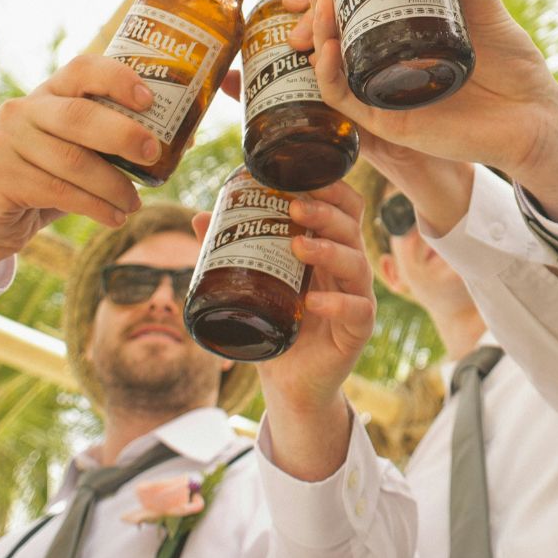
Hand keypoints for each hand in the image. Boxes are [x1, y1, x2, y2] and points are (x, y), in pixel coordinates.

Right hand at [0, 55, 157, 278]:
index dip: (118, 79)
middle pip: (79, 115)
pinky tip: (114, 217)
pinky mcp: (0, 177)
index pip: (83, 69)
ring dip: (113, 186)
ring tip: (134, 203)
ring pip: (73, 161)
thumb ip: (118, 142)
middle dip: (122, 134)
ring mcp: (6, 142)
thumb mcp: (81, 153)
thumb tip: (186, 138)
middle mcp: (23, 109)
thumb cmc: (48, 178)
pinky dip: (94, 206)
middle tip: (152, 154)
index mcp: (50, 93)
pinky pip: (58, 191)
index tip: (150, 100)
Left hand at [232, 179, 376, 480]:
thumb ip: (232, 252)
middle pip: (351, 227)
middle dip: (326, 212)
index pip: (342, 208)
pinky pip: (357, 310)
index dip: (330, 189)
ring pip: (356, 263)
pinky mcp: (358, 330)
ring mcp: (356, 297)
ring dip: (328, 250)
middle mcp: (346, 268)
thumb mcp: (254, 284)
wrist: (289, 381)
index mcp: (328, 248)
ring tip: (298, 246)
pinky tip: (313, 302)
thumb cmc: (276, 324)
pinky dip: (337, 304)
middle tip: (295, 207)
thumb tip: (199, 217)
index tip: (301, 176)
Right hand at [286, 0, 557, 222]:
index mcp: (401, 36)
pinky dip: (329, 73)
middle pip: (333, 31)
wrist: (534, 113)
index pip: (352, 6)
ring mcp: (383, 92)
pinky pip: (344, 99)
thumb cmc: (511, 64)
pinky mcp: (388, 122)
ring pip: (331, 62)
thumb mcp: (482, 4)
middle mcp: (386, 63)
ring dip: (319, 29)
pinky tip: (327, 47)